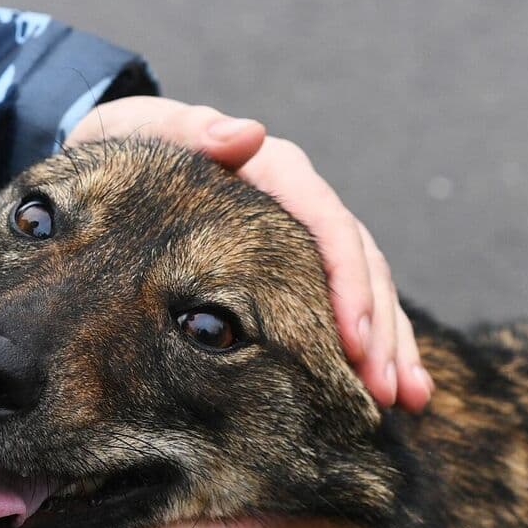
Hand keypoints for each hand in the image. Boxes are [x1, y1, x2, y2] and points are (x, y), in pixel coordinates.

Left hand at [66, 97, 432, 410]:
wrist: (120, 162)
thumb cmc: (129, 148)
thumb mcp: (141, 130)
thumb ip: (187, 128)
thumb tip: (246, 133)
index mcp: (273, 169)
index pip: (326, 223)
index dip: (346, 281)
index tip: (351, 339)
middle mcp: (302, 201)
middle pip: (360, 263)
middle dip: (377, 328)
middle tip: (384, 389)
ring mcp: (307, 235)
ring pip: (368, 287)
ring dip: (390, 345)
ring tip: (407, 399)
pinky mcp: (303, 265)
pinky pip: (349, 305)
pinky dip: (372, 346)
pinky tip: (393, 391)